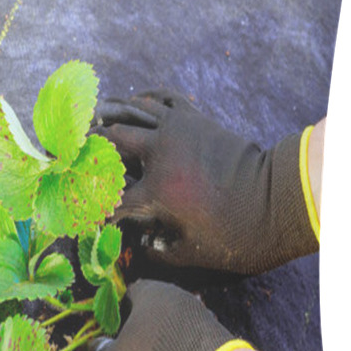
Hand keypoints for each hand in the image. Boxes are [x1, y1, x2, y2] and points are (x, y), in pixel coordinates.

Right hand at [95, 90, 317, 273]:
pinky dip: (144, 96)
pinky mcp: (194, 118)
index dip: (93, 210)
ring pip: (131, 111)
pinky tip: (132, 99)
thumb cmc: (238, 233)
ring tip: (88, 117)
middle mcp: (160, 153)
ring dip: (107, 114)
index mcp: (156, 191)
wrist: (281, 199)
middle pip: (110, 142)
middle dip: (86, 149)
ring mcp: (177, 129)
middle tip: (69, 152)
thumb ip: (158, 253)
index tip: (82, 216)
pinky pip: (162, 97)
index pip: (111, 200)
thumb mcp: (192, 253)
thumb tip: (140, 246)